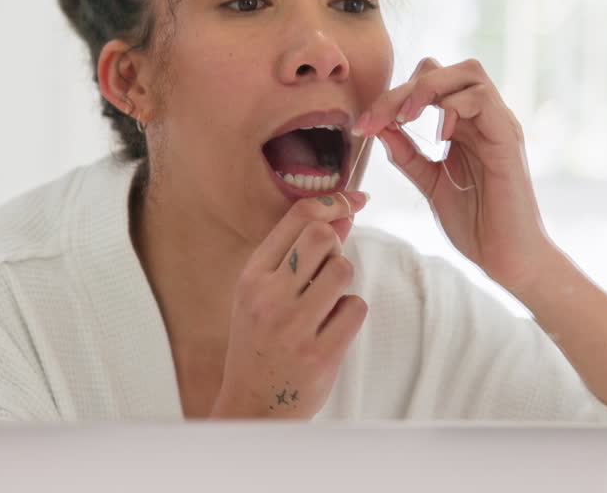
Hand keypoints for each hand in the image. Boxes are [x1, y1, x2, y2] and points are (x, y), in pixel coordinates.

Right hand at [211, 192, 369, 418]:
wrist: (253, 405)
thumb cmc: (260, 342)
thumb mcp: (263, 294)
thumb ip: (298, 253)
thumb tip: (343, 213)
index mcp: (251, 277)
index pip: (297, 217)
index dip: (333, 201)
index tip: (352, 201)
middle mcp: (268, 298)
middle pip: (323, 235)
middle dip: (336, 244)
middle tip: (327, 268)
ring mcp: (294, 327)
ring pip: (343, 270)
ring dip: (343, 281)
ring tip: (327, 301)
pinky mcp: (320, 354)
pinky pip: (355, 307)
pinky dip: (350, 312)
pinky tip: (332, 327)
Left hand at [352, 58, 546, 291]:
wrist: (508, 258)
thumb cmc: (476, 224)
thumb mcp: (431, 184)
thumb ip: (408, 155)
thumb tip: (380, 129)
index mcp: (465, 126)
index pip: (427, 85)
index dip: (391, 98)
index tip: (363, 127)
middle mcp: (483, 119)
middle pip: (443, 70)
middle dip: (402, 89)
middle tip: (376, 119)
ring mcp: (498, 124)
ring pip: (467, 72)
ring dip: (427, 88)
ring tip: (404, 118)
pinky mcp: (508, 138)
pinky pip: (482, 98)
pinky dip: (453, 107)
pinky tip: (439, 136)